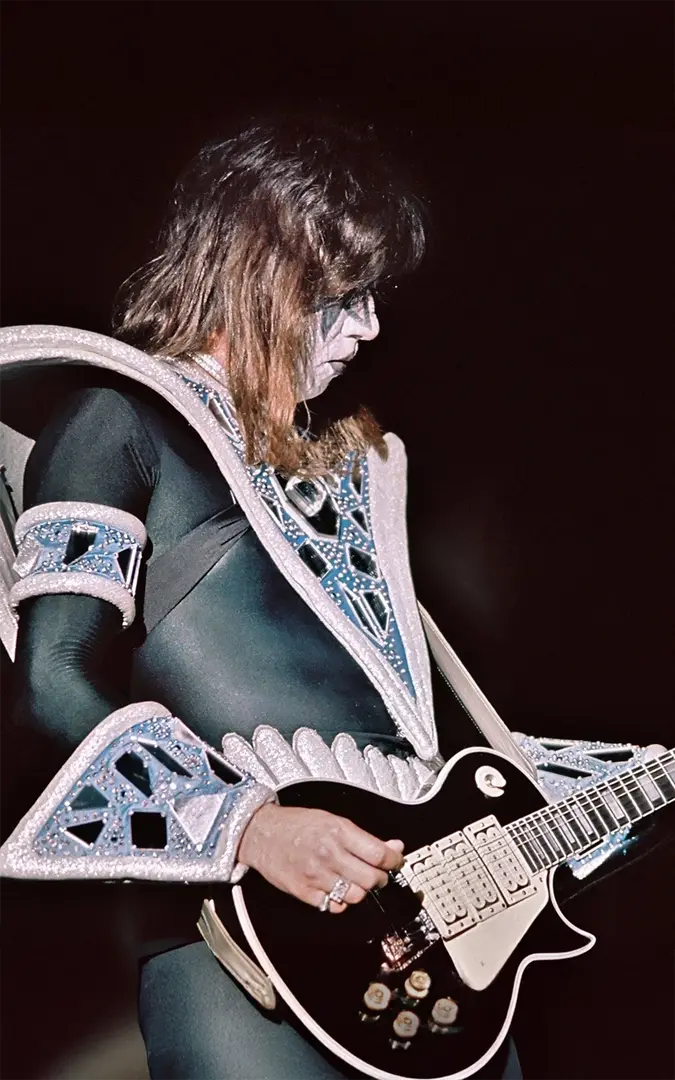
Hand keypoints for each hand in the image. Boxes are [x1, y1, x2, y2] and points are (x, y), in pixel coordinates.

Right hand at [237, 803, 403, 912]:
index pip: (378, 854)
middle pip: (371, 879)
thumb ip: (363, 837)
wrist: (261, 833)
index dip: (394, 861)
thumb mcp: (333, 820)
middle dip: (380, 878)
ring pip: (356, 896)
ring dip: (360, 890)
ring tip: (354, 880)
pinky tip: (336, 888)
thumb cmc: (296, 824)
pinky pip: (334, 906)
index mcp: (338, 832)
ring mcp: (316, 875)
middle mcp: (329, 854)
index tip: (396, 862)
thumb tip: (393, 847)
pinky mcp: (304, 892)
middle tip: (377, 873)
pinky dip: (339, 901)